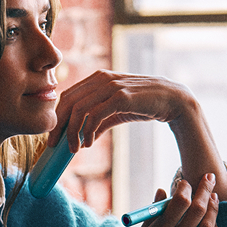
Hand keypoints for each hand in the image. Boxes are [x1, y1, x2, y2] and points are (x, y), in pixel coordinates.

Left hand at [47, 70, 197, 150]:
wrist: (173, 100)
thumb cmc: (144, 104)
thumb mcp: (117, 111)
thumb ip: (100, 120)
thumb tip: (85, 138)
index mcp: (97, 78)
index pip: (67, 95)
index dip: (57, 116)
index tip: (54, 136)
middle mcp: (101, 79)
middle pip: (68, 101)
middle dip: (58, 125)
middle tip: (55, 145)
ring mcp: (111, 86)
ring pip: (79, 109)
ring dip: (72, 132)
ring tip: (74, 149)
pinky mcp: (121, 96)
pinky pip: (95, 115)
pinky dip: (88, 131)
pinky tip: (89, 143)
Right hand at [95, 173, 222, 226]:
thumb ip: (152, 216)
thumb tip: (162, 191)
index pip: (177, 203)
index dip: (184, 188)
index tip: (185, 181)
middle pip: (196, 211)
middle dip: (205, 191)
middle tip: (209, 178)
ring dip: (213, 210)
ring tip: (214, 198)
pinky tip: (214, 224)